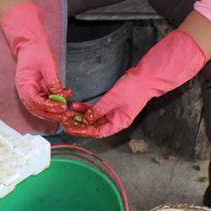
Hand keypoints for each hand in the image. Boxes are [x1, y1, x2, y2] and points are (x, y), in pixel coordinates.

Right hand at [0, 3, 70, 121]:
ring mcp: (31, 93)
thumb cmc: (36, 53)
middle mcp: (25, 92)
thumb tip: (61, 97)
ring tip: (69, 110)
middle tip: (67, 116)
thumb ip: (54, 82)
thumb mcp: (47, 65)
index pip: (35, 101)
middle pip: (37, 110)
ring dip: (55, 111)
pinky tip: (67, 95)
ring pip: (42, 109)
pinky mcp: (37, 92)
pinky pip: (46, 101)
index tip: (62, 107)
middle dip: (52, 114)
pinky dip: (56, 102)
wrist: (31, 46)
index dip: (49, 107)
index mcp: (24, 85)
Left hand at [64, 30, 206, 137]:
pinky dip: (87, 108)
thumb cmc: (133, 89)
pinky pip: (96, 109)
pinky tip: (77, 106)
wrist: (145, 78)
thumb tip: (86, 120)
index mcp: (118, 124)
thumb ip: (98, 110)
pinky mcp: (112, 104)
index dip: (83, 132)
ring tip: (69, 113)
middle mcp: (116, 120)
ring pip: (94, 117)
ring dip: (81, 115)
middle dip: (79, 124)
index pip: (98, 132)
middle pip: (94, 126)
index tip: (71, 129)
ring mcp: (113, 112)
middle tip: (66, 121)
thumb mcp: (112, 100)